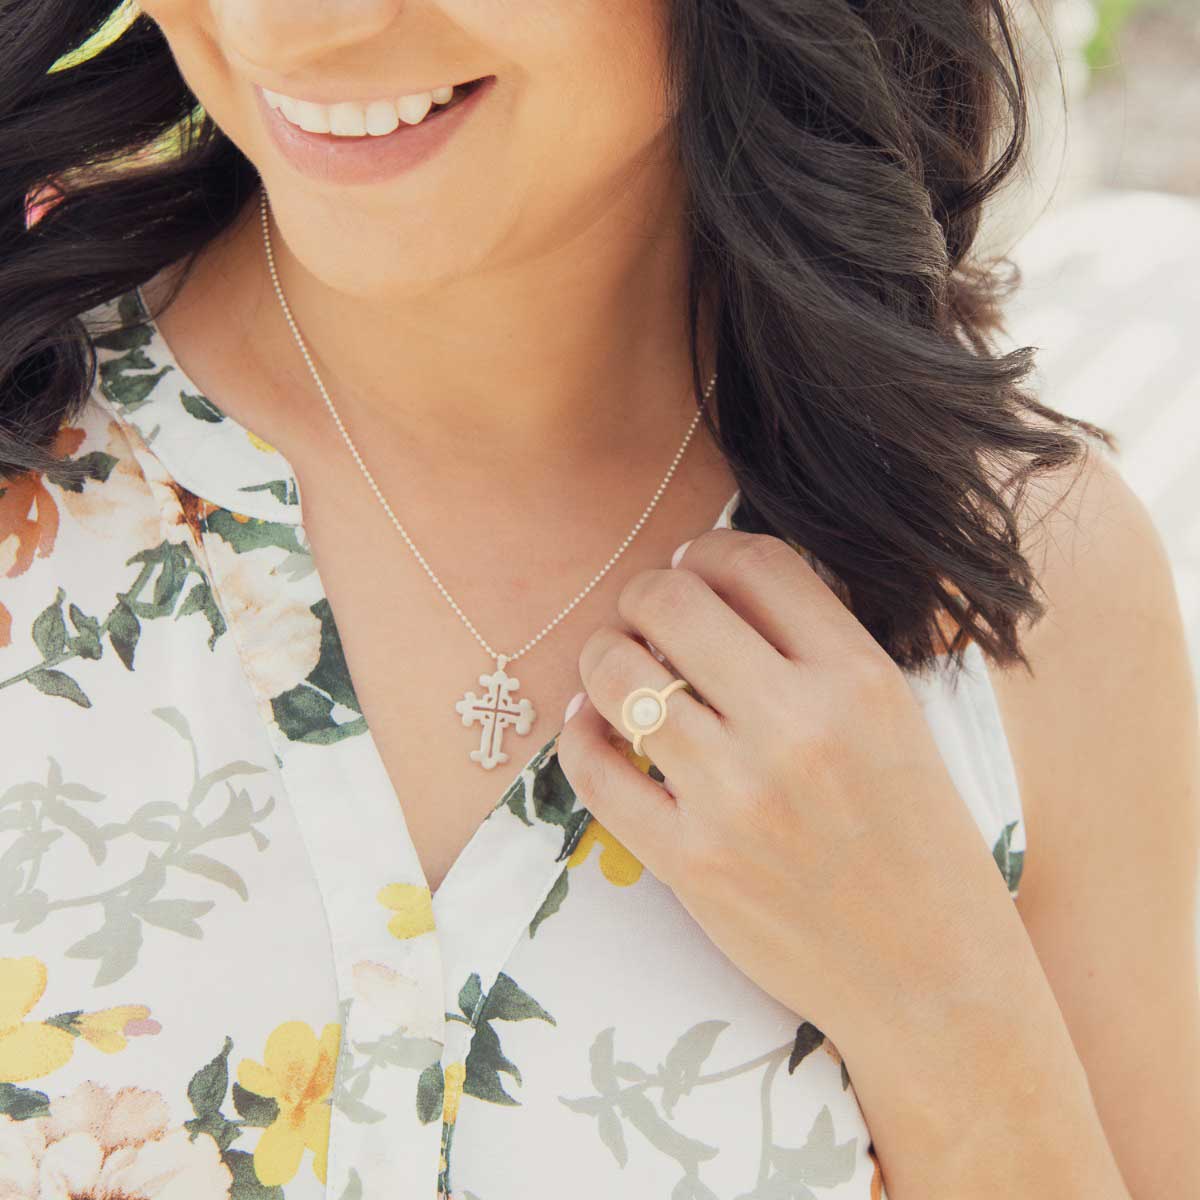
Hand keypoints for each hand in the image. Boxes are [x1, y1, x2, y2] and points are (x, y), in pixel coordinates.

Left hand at [555, 528, 1020, 1050]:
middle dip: (644, 594)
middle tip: (646, 615)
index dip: (708, 549)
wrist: (932, 980)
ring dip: (603, 656)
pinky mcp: (690, 862)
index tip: (694, 567)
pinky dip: (579, 734)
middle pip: (672, 603)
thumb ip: (821, 647)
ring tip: (614, 665)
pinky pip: (594, 769)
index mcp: (860, 681)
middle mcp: (797, 728)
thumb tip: (717, 581)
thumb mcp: (902, 721)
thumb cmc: (921, 843)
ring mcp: (737, 798)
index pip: (756, 561)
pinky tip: (592, 725)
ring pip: (619, 676)